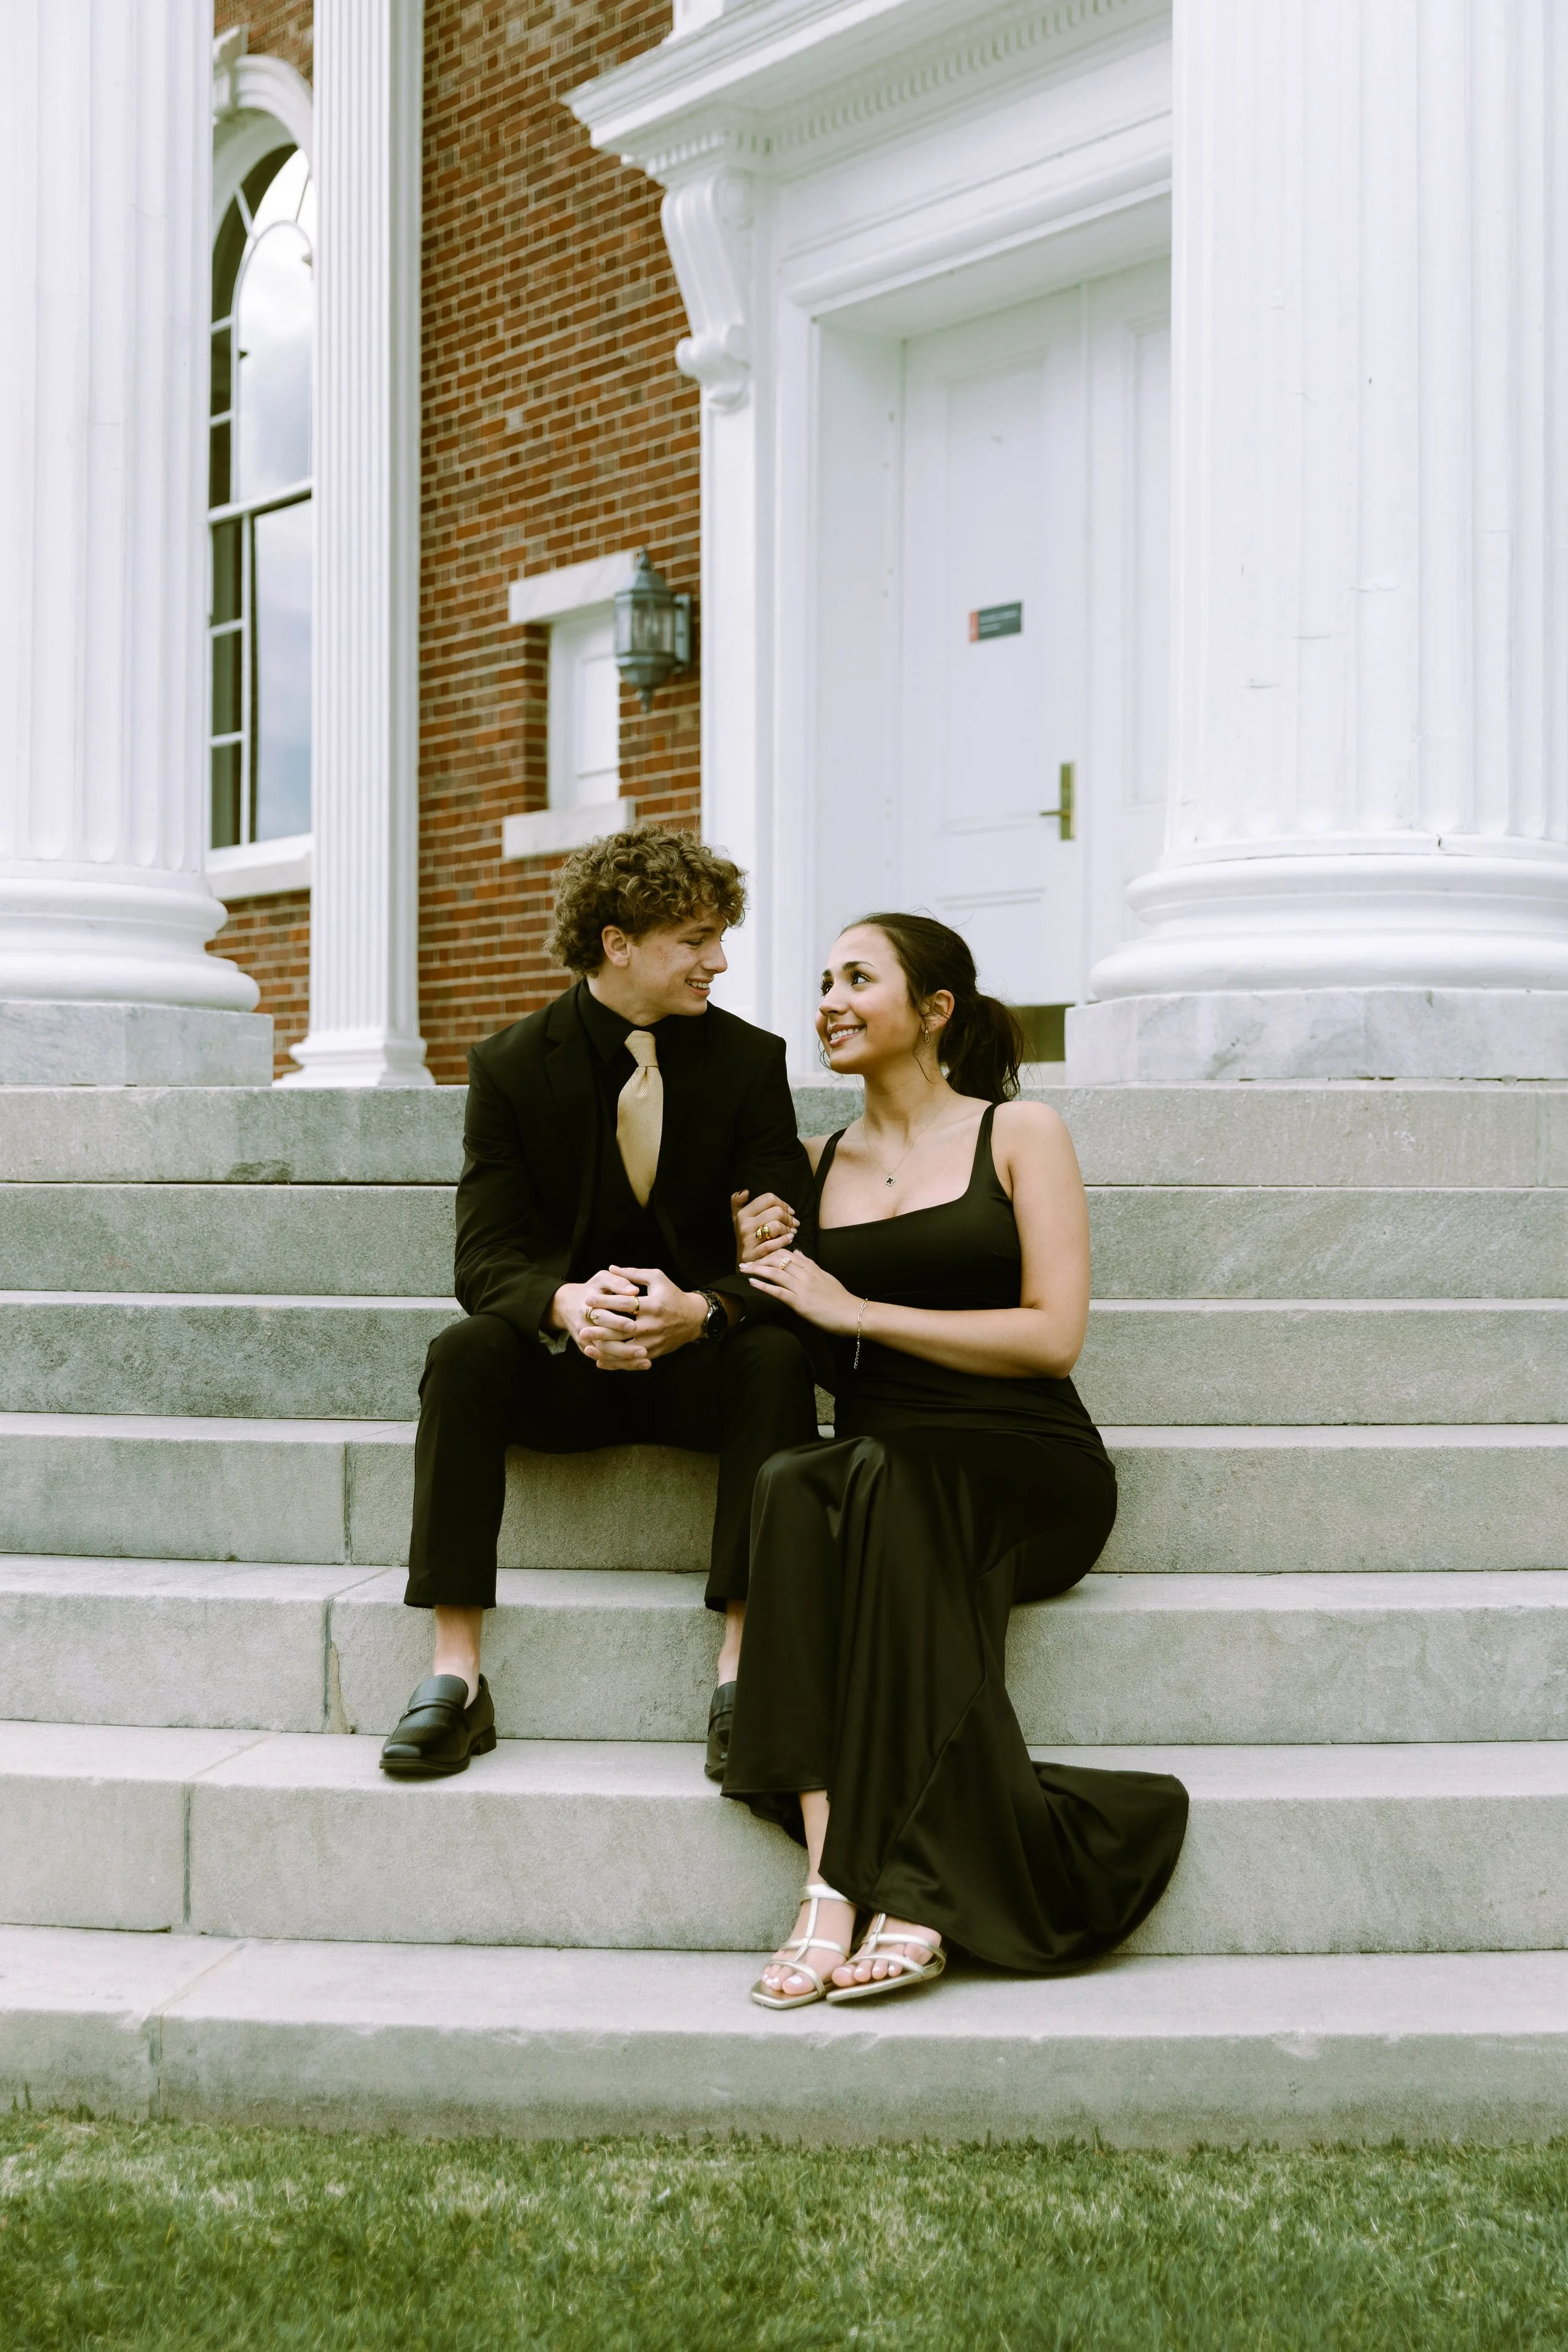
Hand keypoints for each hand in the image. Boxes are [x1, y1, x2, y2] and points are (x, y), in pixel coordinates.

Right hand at [552, 1270, 650, 1372]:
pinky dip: (623, 1364)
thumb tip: (634, 1290)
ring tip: (645, 1360)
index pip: (602, 1317)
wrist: (568, 1304)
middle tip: (644, 1350)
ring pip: (605, 1354)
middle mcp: (583, 1326)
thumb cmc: (592, 1289)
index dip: (618, 1322)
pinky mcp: (588, 1349)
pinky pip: (606, 1360)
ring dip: (625, 1360)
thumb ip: (618, 1282)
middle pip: (603, 1341)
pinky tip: (640, 1364)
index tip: (635, 1325)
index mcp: (586, 1307)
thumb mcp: (601, 1279)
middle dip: (623, 1348)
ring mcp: (584, 1341)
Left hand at [592, 1265, 707, 1363]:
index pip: (626, 1303)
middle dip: (601, 1330)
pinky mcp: (654, 1353)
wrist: (694, 1318)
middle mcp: (653, 1325)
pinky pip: (632, 1361)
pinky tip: (600, 1361)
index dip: (605, 1301)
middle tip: (583, 1328)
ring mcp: (654, 1341)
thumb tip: (612, 1268)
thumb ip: (634, 1274)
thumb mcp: (657, 1279)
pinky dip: (615, 1362)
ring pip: (626, 1349)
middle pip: (623, 1329)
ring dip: (605, 1349)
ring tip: (586, 1346)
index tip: (588, 1299)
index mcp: (654, 1305)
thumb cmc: (673, 1295)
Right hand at [731, 1189, 799, 1264]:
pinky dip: (785, 1240)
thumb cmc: (748, 1238)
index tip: (789, 1211)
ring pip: (776, 1226)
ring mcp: (748, 1240)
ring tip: (791, 1232)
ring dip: (788, 1229)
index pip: (769, 1198)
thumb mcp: (740, 1218)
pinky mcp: (754, 1254)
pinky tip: (789, 1239)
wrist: (745, 1263)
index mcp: (743, 1213)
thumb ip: (738, 1202)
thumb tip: (745, 1191)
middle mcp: (744, 1225)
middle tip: (793, 1223)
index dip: (783, 1203)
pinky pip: (774, 1244)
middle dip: (789, 1217)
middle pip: (776, 1212)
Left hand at [743, 1245, 860, 1334]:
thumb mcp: (825, 1276)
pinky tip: (752, 1283)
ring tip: (743, 1269)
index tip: (758, 1254)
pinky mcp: (800, 1303)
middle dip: (759, 1259)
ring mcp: (803, 1288)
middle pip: (778, 1260)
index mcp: (812, 1267)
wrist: (851, 1313)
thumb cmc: (839, 1298)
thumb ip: (810, 1264)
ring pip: (776, 1273)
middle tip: (745, 1261)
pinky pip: (778, 1292)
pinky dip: (764, 1286)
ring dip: (757, 1270)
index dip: (770, 1252)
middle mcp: (806, 1274)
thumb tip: (797, 1251)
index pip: (787, 1253)